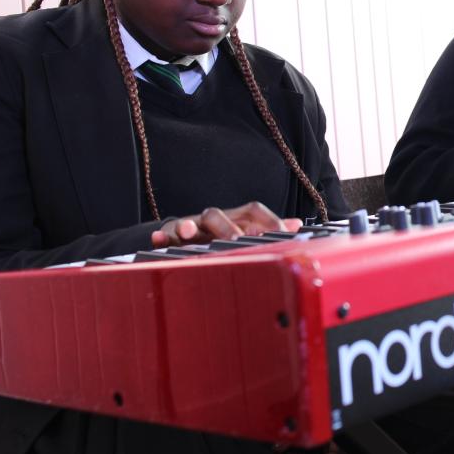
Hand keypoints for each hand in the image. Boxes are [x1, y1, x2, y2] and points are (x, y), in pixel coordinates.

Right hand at [150, 201, 302, 247]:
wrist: (186, 233)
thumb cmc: (221, 234)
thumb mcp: (245, 230)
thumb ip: (268, 228)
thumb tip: (296, 224)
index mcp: (236, 217)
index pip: (254, 212)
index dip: (268, 221)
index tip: (282, 235)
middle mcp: (215, 219)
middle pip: (221, 216)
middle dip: (229, 229)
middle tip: (238, 241)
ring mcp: (193, 225)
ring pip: (192, 222)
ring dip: (189, 226)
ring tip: (186, 231)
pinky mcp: (171, 234)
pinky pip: (165, 234)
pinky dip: (161, 236)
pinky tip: (157, 239)